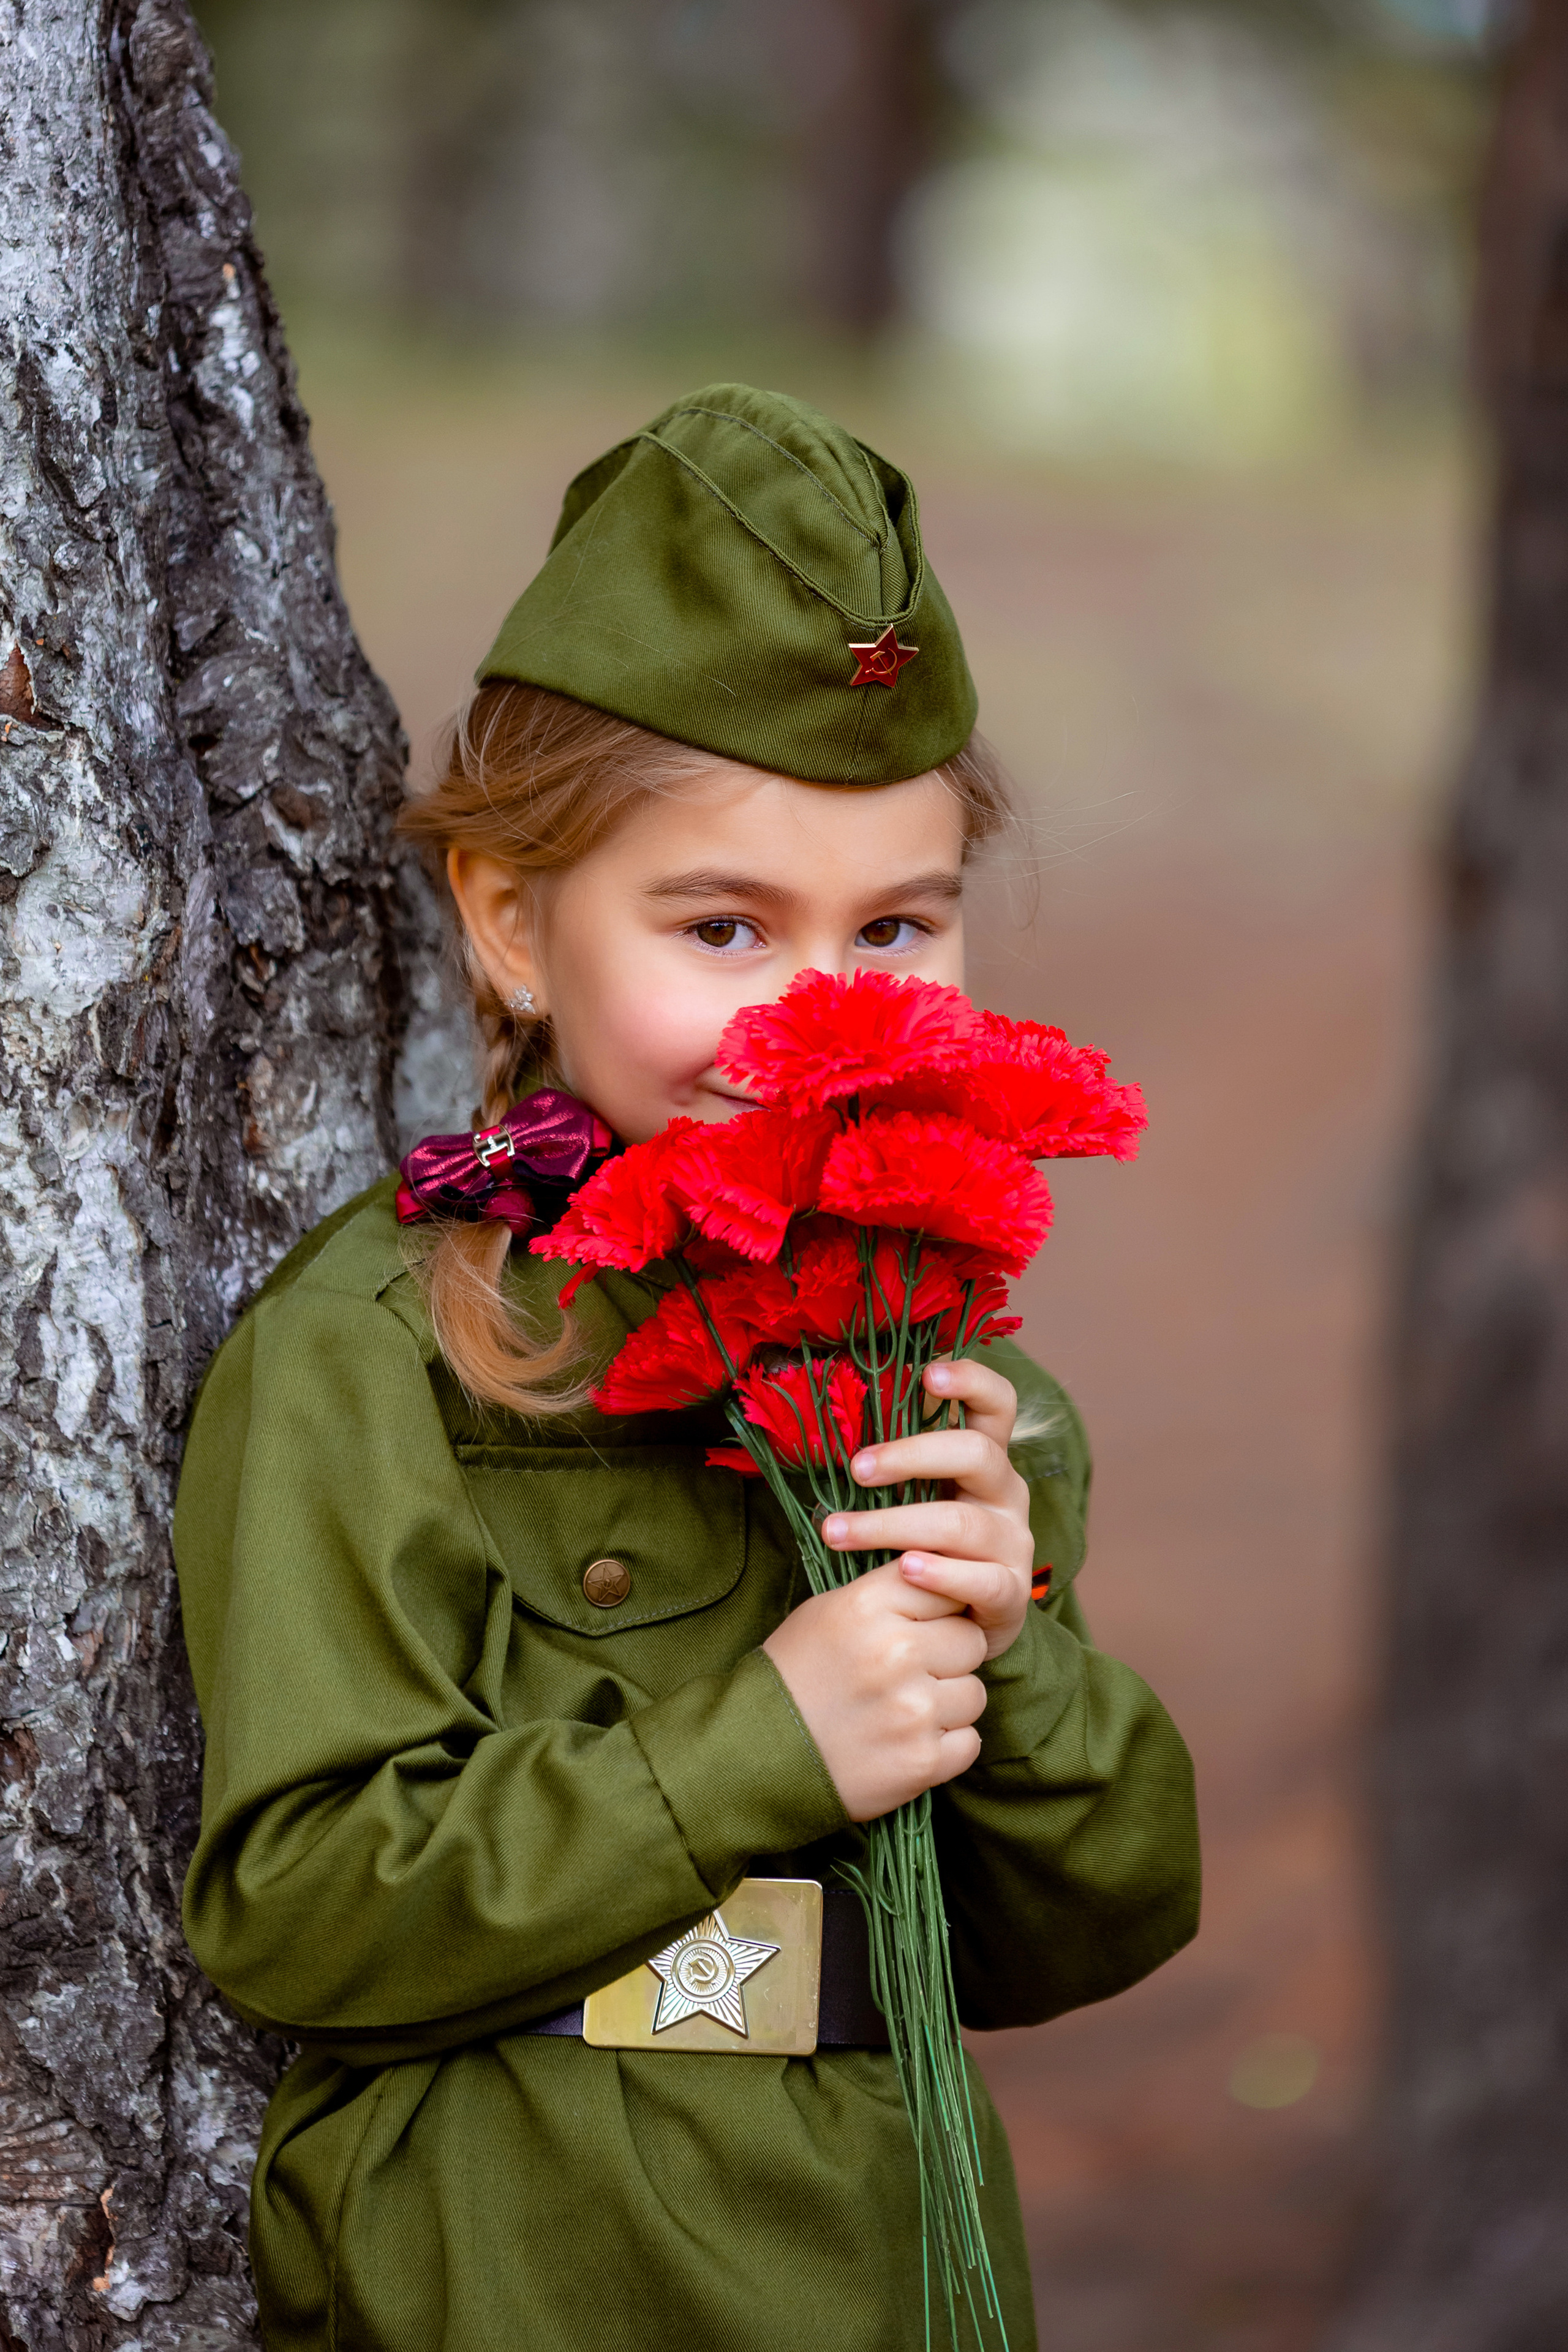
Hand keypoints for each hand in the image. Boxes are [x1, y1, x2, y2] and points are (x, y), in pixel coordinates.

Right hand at [762, 1564, 986, 1821]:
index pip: (944, 1584)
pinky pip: (969, 1741)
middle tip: (909, 1674)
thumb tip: (944, 1574)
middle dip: (948, 1656)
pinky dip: (944, 1747)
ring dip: (947, 1705)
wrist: (758, 1758)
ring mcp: (912, 1710)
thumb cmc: (795, 1676)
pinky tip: (904, 1742)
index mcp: (868, 1606)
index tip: (922, 1625)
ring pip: (974, 1693)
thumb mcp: (827, 1612)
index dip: (938, 1608)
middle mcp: (895, 1652)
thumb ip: (887, 1592)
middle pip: (970, 1639)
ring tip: (901, 1711)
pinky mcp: (922, 1761)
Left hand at [821, 1359, 1034, 1662]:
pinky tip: (906, 1570)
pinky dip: (942, 1574)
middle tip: (856, 1469)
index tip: (928, 1373)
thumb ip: (890, 1465)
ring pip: (962, 1523)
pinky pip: (982, 1581)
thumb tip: (824, 1417)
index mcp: (985, 1462)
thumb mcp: (913, 1498)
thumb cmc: (921, 1549)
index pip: (997, 1405)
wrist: (953, 1630)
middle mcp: (1006, 1496)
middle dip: (911, 1455)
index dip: (972, 1381)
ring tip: (838, 1532)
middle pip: (977, 1454)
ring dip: (894, 1525)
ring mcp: (1014, 1546)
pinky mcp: (1010, 1596)